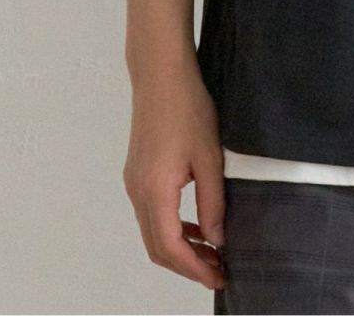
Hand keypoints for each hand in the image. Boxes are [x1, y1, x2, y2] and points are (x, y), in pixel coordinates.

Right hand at [122, 61, 227, 292]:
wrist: (160, 75)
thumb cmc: (189, 109)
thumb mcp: (209, 157)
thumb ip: (213, 202)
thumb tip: (217, 239)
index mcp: (154, 191)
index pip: (170, 248)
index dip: (194, 269)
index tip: (219, 277)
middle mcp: (137, 192)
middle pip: (157, 247)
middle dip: (187, 265)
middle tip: (219, 270)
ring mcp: (134, 182)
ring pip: (153, 232)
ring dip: (180, 248)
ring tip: (212, 252)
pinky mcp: (137, 172)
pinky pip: (152, 213)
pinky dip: (173, 228)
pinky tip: (196, 225)